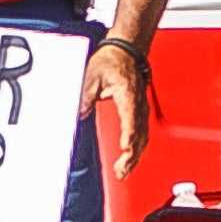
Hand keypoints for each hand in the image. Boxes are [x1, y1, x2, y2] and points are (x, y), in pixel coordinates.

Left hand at [87, 37, 155, 177]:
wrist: (126, 50)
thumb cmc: (111, 60)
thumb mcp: (92, 76)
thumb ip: (85, 96)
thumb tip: (77, 115)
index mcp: (127, 93)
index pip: (130, 117)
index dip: (129, 134)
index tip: (125, 148)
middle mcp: (138, 103)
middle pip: (139, 133)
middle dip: (132, 155)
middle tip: (121, 170)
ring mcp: (141, 108)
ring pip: (143, 136)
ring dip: (135, 156)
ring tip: (124, 171)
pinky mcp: (140, 111)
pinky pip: (142, 133)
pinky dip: (137, 148)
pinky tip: (130, 159)